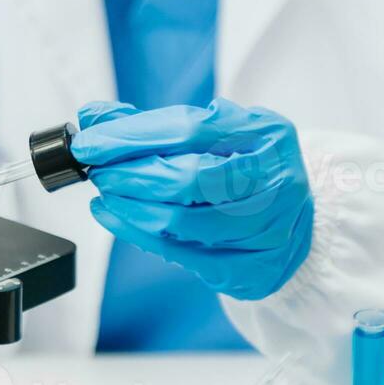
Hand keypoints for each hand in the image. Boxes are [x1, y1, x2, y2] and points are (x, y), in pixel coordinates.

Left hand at [72, 99, 313, 300]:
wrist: (293, 219)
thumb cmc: (244, 168)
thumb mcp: (214, 132)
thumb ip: (156, 124)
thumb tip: (95, 118)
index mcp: (266, 133)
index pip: (189, 130)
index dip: (132, 136)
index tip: (91, 142)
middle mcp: (275, 180)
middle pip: (187, 178)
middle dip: (129, 175)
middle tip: (97, 172)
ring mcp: (268, 227)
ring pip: (182, 222)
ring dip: (129, 208)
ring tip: (106, 195)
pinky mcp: (252, 267)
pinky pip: (182, 255)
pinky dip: (138, 235)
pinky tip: (115, 217)